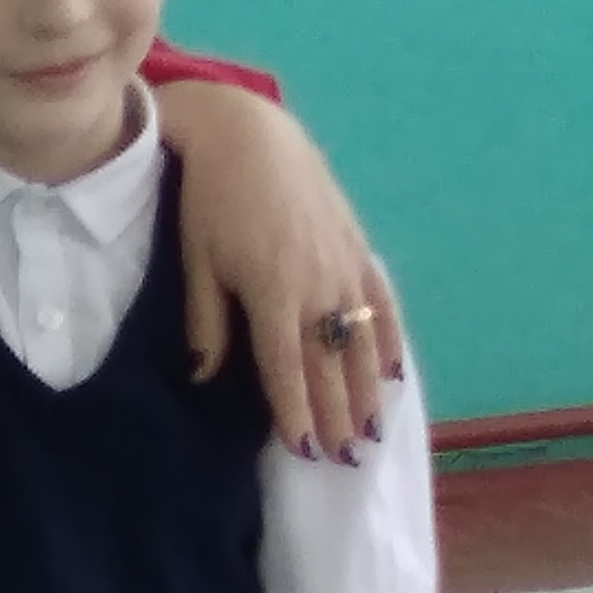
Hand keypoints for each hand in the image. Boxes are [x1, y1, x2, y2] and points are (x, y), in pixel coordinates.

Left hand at [151, 78, 406, 455]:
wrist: (246, 133)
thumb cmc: (210, 199)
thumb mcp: (198, 263)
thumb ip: (207, 323)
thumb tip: (203, 376)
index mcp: (273, 292)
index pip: (287, 368)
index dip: (296, 410)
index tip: (305, 449)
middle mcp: (317, 285)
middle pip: (330, 363)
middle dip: (338, 414)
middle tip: (345, 459)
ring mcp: (344, 265)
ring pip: (362, 339)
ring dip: (368, 389)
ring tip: (372, 431)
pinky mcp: (356, 244)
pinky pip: (382, 300)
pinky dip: (390, 338)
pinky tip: (394, 371)